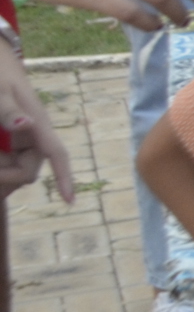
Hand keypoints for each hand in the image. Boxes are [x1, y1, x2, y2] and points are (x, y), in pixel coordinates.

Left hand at [0, 45, 72, 204]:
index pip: (56, 154)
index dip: (64, 177)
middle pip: (27, 171)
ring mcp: (22, 141)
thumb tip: (26, 125)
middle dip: (4, 175)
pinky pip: (7, 163)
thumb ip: (8, 110)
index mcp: (37, 126)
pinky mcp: (11, 143)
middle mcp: (33, 138)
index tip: (69, 201)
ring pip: (14, 170)